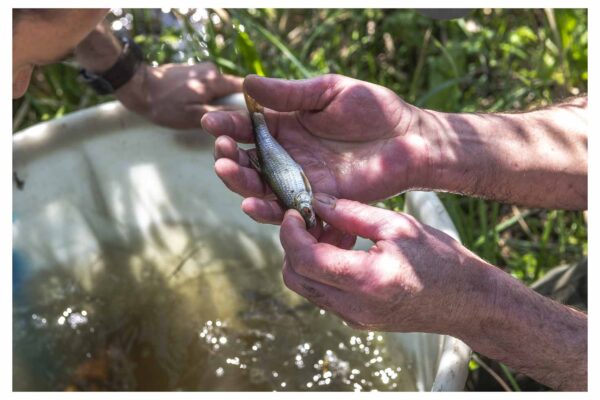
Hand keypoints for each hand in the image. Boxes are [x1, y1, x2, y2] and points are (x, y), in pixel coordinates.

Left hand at [116, 62, 242, 128]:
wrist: (137, 87)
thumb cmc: (164, 105)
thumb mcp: (194, 116)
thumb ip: (220, 114)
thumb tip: (245, 115)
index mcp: (215, 79)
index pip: (244, 89)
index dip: (250, 104)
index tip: (249, 120)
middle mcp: (211, 70)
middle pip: (232, 90)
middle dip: (231, 106)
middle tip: (224, 124)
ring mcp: (201, 69)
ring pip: (219, 89)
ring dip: (217, 102)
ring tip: (206, 117)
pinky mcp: (191, 72)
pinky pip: (208, 87)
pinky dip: (207, 97)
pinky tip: (195, 107)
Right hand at [201, 74, 429, 223]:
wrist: (409, 139)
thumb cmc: (374, 109)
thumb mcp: (329, 91)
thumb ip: (290, 94)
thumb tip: (247, 83)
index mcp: (286, 126)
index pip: (247, 128)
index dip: (227, 126)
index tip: (211, 122)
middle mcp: (287, 156)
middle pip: (247, 161)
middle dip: (228, 158)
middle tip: (222, 152)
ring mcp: (300, 181)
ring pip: (259, 188)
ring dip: (240, 183)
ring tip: (228, 173)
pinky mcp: (316, 202)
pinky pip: (286, 210)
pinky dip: (267, 211)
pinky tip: (252, 205)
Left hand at [280, 192, 491, 333]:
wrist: (468, 302)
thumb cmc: (441, 260)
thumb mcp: (398, 225)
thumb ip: (352, 212)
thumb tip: (317, 201)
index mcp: (367, 280)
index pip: (305, 260)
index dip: (290, 233)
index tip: (295, 212)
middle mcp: (354, 307)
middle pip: (295, 278)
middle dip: (294, 245)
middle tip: (316, 220)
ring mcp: (354, 318)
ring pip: (306, 287)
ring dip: (309, 256)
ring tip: (339, 232)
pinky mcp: (357, 321)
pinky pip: (325, 294)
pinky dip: (324, 269)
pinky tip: (348, 249)